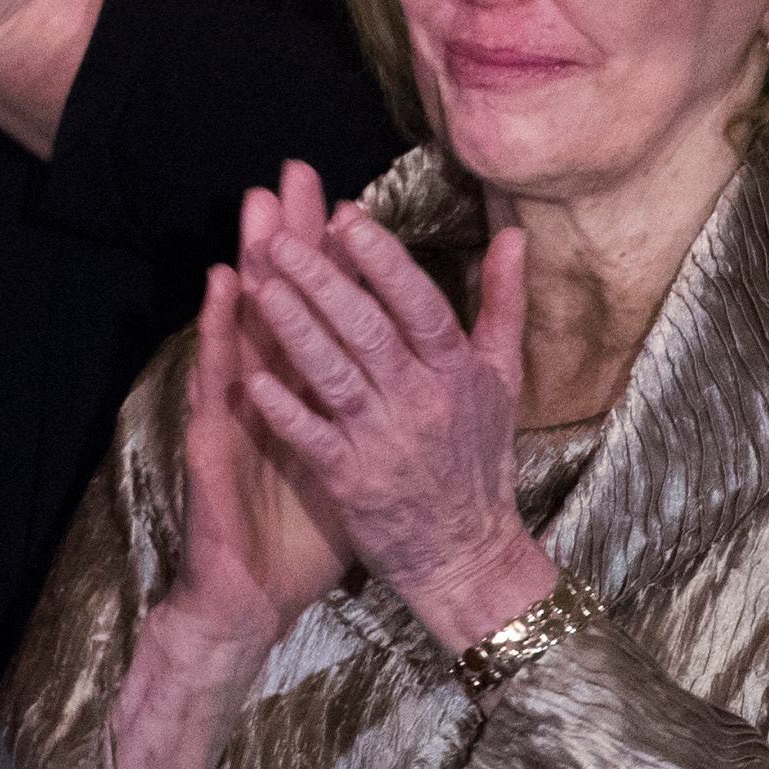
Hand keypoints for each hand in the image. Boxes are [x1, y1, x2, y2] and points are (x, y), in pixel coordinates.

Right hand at [161, 168, 358, 658]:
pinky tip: (221, 299)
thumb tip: (415, 372)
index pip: (320, 316)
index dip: (328, 261)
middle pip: (277, 306)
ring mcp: (237, 414)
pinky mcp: (216, 445)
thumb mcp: (349, 463)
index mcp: (306, 396)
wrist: (251, 595)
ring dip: (249, 271)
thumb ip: (372, 411)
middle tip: (284, 181)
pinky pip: (223, 387)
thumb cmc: (302, 530)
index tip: (338, 201)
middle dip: (284, 243)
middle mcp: (266, 394)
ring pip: (244, 332)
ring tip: (254, 211)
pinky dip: (222, 339)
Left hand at [233, 191, 556, 651]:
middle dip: (323, 282)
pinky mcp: (351, 480)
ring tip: (259, 285)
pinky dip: (284, 407)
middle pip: (369, 331)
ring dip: (295, 329)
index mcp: (457, 372)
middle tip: (279, 240)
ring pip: (335, 375)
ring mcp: (384, 441)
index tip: (346, 216)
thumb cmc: (479, 456)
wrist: (468, 553)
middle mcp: (422, 401)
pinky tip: (252, 376)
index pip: (421, 305)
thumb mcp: (503, 379)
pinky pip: (313, 436)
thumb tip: (516, 236)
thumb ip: (503, 305)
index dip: (385, 261)